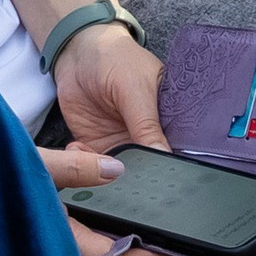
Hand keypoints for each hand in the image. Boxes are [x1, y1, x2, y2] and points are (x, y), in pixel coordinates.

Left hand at [53, 23, 168, 255]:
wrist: (76, 48)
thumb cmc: (115, 58)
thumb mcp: (134, 88)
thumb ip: (146, 124)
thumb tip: (164, 159)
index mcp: (170, 127)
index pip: (179, 162)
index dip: (176, 184)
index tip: (170, 205)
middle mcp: (149, 143)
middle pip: (152, 179)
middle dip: (140, 193)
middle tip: (130, 206)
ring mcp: (122, 149)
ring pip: (120, 180)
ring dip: (108, 184)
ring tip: (99, 185)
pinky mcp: (95, 150)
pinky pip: (92, 172)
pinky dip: (82, 171)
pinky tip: (77, 155)